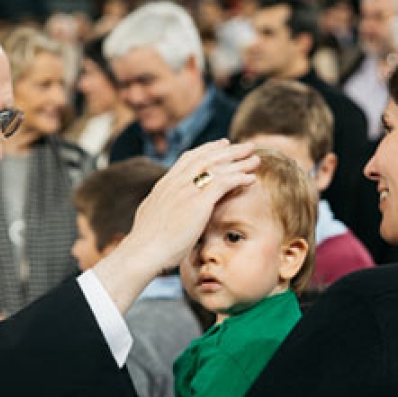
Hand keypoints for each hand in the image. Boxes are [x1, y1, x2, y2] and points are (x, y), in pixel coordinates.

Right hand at [94, 139, 258, 312]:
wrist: (143, 252)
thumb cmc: (146, 243)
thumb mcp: (151, 216)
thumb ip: (160, 207)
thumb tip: (162, 208)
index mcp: (164, 185)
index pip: (188, 158)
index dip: (207, 150)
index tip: (222, 144)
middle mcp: (175, 182)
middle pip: (206, 157)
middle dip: (228, 150)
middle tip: (245, 146)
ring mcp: (186, 191)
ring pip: (217, 167)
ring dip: (239, 161)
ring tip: (255, 158)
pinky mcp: (198, 203)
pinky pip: (224, 183)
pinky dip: (239, 178)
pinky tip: (251, 178)